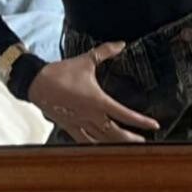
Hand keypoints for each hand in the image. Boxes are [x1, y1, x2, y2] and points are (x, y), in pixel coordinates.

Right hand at [27, 39, 160, 143]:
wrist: (37, 82)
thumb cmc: (61, 72)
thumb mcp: (86, 60)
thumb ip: (105, 52)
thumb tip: (121, 43)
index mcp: (97, 100)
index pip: (124, 113)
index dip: (140, 121)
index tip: (154, 125)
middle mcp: (91, 115)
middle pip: (115, 133)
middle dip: (130, 138)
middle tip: (143, 142)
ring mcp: (80, 123)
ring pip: (101, 140)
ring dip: (115, 144)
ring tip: (127, 146)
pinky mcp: (69, 127)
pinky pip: (84, 141)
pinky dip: (95, 145)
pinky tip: (101, 148)